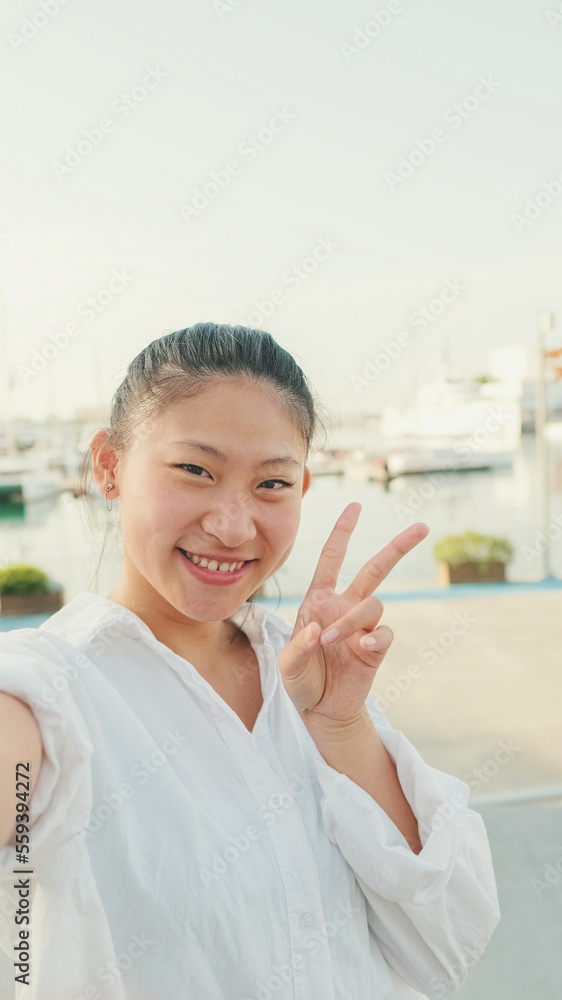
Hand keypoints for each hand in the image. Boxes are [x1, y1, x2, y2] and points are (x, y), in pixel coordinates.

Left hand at [278, 503, 428, 726]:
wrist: (321, 711)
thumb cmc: (301, 681)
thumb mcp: (287, 667)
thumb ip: (298, 648)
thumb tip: (317, 629)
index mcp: (319, 600)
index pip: (333, 558)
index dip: (343, 532)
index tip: (356, 506)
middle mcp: (344, 607)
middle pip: (375, 569)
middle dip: (398, 547)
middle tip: (422, 527)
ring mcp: (363, 627)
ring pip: (373, 604)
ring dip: (352, 619)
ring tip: (331, 641)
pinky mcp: (377, 649)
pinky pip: (384, 634)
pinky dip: (375, 638)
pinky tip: (364, 648)